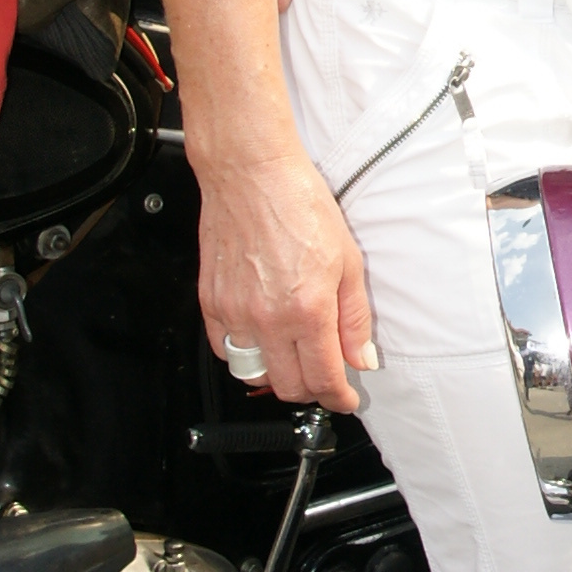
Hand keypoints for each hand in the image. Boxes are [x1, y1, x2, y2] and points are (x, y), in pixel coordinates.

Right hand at [197, 143, 377, 409]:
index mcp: (307, 309)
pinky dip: (243, 355)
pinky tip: (260, 340)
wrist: (251, 173)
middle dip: (311, 390)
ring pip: (252, 375)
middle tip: (323, 378)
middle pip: (288, 386)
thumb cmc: (298, 203)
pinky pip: (224, 350)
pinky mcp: (211, 302)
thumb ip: (354, 318)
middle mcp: (268, 317)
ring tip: (292, 362)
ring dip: (275, 377)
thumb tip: (360, 357)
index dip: (338, 397)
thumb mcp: (347, 260)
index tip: (344, 398)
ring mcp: (235, 313)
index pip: (323, 378)